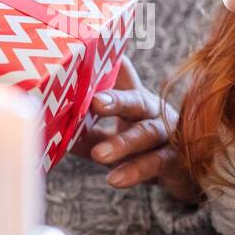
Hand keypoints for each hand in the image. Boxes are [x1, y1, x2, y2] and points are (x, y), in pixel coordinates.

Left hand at [70, 55, 203, 204]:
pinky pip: (155, 164)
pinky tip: (115, 179)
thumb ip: (87, 133)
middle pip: (136, 100)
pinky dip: (134, 171)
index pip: (122, 79)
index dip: (110, 67)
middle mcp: (153, 112)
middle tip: (94, 102)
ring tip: (99, 155)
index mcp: (135, 100)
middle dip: (116, 100)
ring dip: (122, 144)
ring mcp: (167, 135)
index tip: (91, 56)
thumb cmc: (140, 150)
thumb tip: (52, 130)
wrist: (181, 175)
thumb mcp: (111, 137)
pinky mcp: (174, 160)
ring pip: (146, 134)